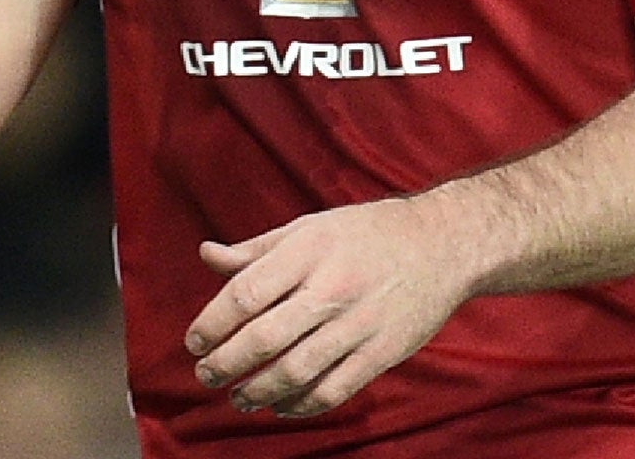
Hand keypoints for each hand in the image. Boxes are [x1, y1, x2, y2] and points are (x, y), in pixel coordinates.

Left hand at [182, 196, 474, 418]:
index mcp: (305, 251)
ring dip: (259, 392)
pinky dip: (303, 405)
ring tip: (238, 398)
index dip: (212, 323)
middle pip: (265, 337)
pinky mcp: (382, 353)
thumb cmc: (365, 233)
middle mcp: (330, 288)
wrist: (441, 245)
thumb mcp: (308, 228)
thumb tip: (207, 255)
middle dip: (227, 363)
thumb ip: (256, 249)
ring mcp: (358, 324)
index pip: (245, 293)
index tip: (193, 343)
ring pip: (297, 371)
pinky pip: (335, 389)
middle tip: (205, 376)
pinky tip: (281, 407)